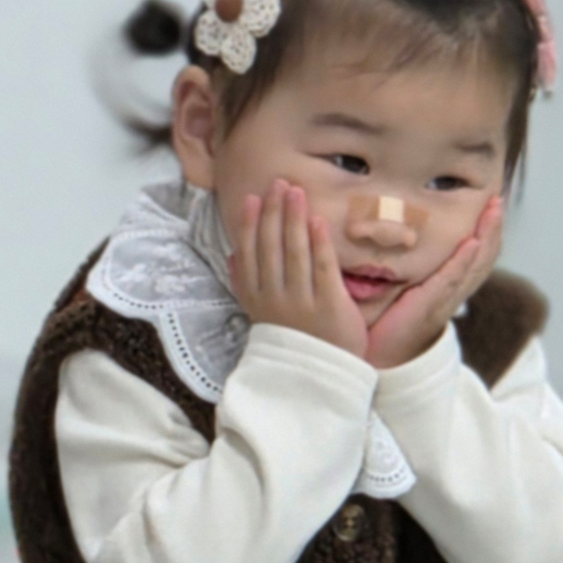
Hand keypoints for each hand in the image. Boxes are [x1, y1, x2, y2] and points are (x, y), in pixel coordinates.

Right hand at [229, 179, 367, 357]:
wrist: (320, 379)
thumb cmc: (294, 343)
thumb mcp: (262, 316)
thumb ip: (247, 286)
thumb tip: (233, 254)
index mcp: (257, 301)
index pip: (250, 255)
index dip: (251, 225)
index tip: (253, 199)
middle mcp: (275, 299)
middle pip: (272, 248)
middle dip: (274, 213)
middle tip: (280, 184)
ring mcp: (301, 302)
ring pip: (295, 252)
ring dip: (294, 219)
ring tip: (297, 192)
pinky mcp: (329, 305)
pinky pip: (322, 268)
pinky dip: (319, 243)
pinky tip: (318, 221)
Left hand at [365, 196, 504, 368]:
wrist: (382, 358)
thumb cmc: (390, 324)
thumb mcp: (405, 289)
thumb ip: (408, 267)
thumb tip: (399, 237)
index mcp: (449, 287)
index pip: (476, 257)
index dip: (487, 232)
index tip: (491, 206)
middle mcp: (453, 292)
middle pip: (484, 257)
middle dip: (493, 228)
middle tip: (499, 200)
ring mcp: (445, 299)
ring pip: (475, 265)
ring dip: (487, 236)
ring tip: (494, 211)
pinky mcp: (431, 305)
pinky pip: (452, 280)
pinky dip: (465, 261)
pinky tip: (472, 242)